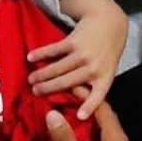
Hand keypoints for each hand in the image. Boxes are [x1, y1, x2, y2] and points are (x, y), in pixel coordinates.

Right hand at [27, 0, 127, 118]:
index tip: (80, 117)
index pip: (97, 95)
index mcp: (104, 78)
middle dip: (48, 88)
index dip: (89, 106)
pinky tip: (31, 57)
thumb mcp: (107, 70)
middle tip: (35, 92)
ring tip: (30, 79)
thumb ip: (93, 84)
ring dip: (42, 74)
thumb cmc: (106, 53)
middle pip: (67, 82)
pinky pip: (54, 50)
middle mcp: (94, 67)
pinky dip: (41, 54)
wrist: (111, 23)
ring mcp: (84, 54)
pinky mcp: (74, 41)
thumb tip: (74, 104)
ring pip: (58, 68)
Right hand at [46, 102, 133, 140]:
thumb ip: (66, 138)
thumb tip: (52, 114)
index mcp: (116, 138)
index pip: (102, 107)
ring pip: (102, 129)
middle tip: (63, 97)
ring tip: (65, 112)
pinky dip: (88, 134)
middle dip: (84, 105)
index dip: (85, 94)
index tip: (67, 85)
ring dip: (85, 120)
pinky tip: (74, 137)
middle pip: (103, 116)